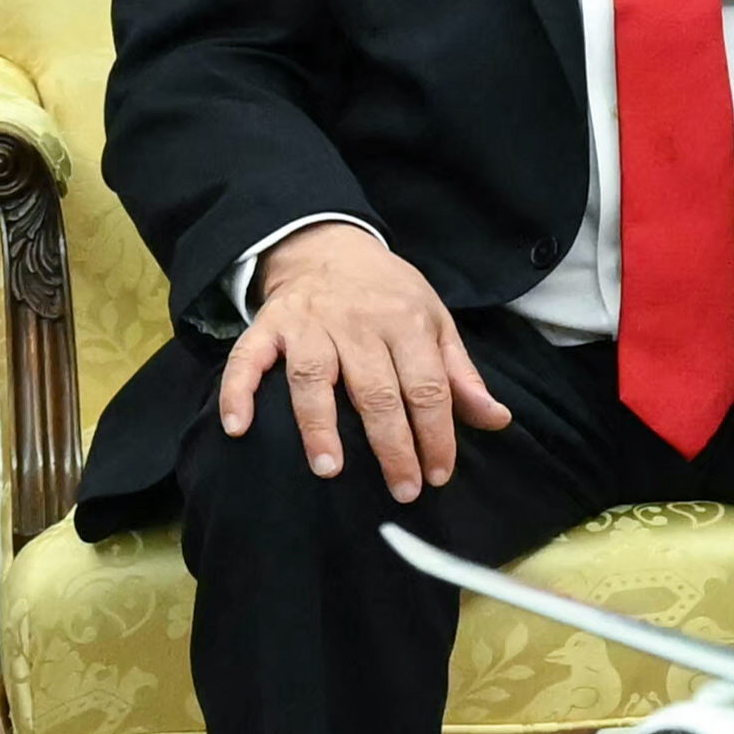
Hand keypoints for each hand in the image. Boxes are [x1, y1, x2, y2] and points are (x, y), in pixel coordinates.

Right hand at [219, 224, 511, 494]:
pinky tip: (237, 426)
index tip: (437, 475)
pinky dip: (239, 390)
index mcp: (405, 322)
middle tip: (401, 490)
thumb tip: (496, 419)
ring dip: (319, 424)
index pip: (426, 387)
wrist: (327, 243)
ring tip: (329, 469)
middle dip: (391, 445)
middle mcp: (357, 323)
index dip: (436, 435)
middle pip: (376, 390)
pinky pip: (248, 358)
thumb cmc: (387, 293)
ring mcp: (309, 324)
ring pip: (314, 376)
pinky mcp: (269, 325)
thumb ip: (460, 375)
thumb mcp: (434, 321)